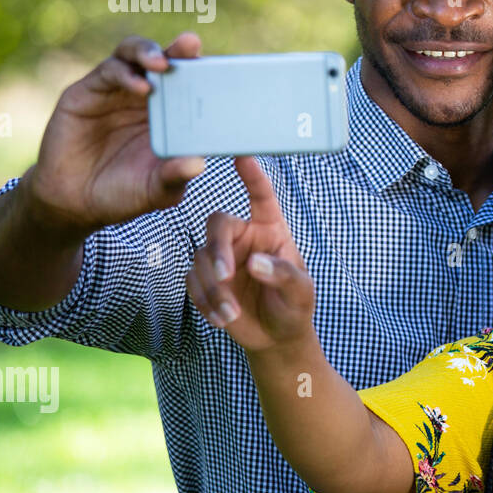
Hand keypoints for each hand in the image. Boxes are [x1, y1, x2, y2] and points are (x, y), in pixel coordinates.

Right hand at [25, 32, 205, 236]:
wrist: (75, 203)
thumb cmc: (124, 193)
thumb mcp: (156, 190)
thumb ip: (175, 176)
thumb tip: (198, 164)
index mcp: (171, 114)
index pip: (191, 82)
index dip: (203, 69)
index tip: (222, 64)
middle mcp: (146, 96)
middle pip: (165, 59)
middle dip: (179, 49)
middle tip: (191, 44)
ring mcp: (116, 91)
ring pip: (134, 55)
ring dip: (150, 52)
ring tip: (163, 64)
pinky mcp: (87, 93)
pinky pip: (108, 72)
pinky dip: (125, 75)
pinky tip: (140, 88)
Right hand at [186, 155, 315, 353]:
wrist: (276, 337)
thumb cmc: (294, 305)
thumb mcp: (300, 291)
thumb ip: (283, 274)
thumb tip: (255, 262)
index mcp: (271, 229)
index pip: (261, 197)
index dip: (252, 177)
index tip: (242, 155)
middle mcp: (243, 236)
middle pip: (218, 225)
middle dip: (218, 251)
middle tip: (226, 277)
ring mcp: (222, 256)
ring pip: (203, 259)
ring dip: (214, 289)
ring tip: (231, 315)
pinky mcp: (205, 278)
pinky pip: (192, 282)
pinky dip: (204, 301)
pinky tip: (222, 318)